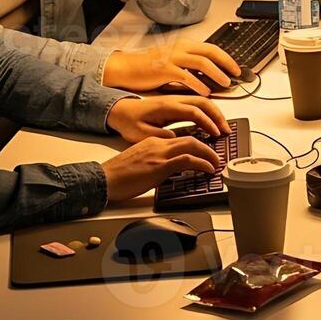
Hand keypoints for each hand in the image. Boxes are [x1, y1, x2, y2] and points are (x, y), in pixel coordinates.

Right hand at [101, 136, 220, 203]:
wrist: (104, 180)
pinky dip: (202, 163)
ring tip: (216, 163)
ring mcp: (160, 153)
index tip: (204, 151)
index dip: (196, 145)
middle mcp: (158, 143)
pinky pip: (188, 160)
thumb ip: (157, 161)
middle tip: (216, 155)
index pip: (180, 139)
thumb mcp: (141, 163)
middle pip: (191, 139)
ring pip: (193, 145)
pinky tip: (209, 169)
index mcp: (152, 141)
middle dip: (207, 146)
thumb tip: (171, 170)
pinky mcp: (161, 165)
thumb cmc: (118, 176)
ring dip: (208, 154)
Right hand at [103, 43, 241, 95]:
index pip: (211, 48)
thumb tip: (210, 75)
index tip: (236, 67)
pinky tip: (205, 91)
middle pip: (210, 52)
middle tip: (236, 74)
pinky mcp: (164, 69)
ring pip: (201, 62)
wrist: (126, 68)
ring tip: (225, 83)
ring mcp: (172, 57)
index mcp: (184, 45)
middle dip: (226, 63)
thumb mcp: (174, 61)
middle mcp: (180, 48)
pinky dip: (198, 83)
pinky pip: (186, 76)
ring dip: (216, 73)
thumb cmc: (149, 67)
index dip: (226, 57)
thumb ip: (190, 65)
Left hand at [105, 95, 228, 144]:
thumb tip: (177, 139)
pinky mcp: (176, 103)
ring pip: (203, 101)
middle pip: (203, 102)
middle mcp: (173, 100)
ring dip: (215, 113)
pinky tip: (211, 122)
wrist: (119, 110)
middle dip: (218, 116)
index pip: (193, 112)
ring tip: (223, 127)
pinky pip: (197, 104)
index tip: (216, 134)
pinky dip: (208, 112)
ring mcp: (176, 99)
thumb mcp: (139, 133)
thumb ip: (159, 136)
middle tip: (226, 130)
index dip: (207, 122)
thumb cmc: (129, 121)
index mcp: (165, 107)